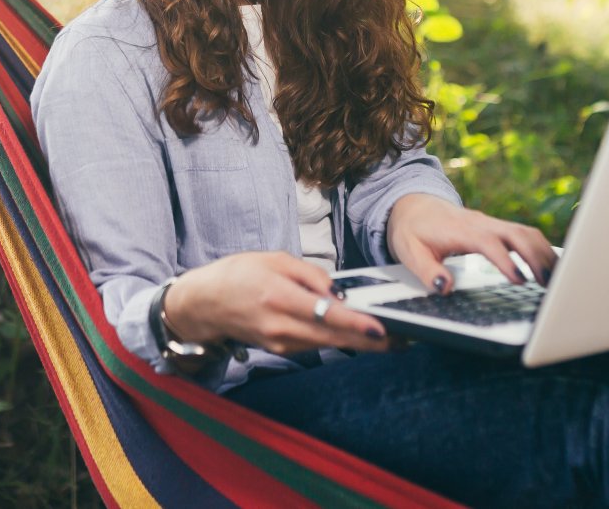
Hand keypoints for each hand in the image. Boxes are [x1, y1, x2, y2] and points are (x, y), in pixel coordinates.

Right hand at [162, 251, 393, 355]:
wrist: (203, 304)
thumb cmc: (237, 275)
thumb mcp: (273, 260)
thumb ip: (308, 275)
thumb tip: (338, 292)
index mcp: (279, 298)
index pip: (326, 315)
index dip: (356, 325)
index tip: (382, 329)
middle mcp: (281, 327)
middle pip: (334, 338)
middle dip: (371, 341)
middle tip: (405, 339)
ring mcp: (281, 342)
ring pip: (329, 345)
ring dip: (360, 343)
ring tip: (392, 338)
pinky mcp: (281, 349)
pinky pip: (317, 345)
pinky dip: (340, 341)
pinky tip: (360, 335)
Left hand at [386, 194, 556, 293]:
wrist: (413, 205)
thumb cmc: (412, 230)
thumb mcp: (409, 252)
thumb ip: (426, 271)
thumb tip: (445, 288)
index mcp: (460, 230)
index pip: (489, 243)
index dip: (506, 261)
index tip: (520, 281)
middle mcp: (480, 224)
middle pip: (516, 234)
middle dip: (536, 257)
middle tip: (549, 284)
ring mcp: (490, 224)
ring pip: (525, 232)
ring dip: (543, 252)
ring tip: (555, 279)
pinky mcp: (496, 228)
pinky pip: (524, 234)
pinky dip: (540, 248)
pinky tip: (549, 266)